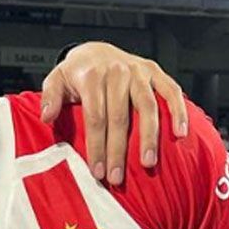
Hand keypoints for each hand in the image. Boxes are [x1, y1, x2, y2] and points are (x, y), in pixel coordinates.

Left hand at [40, 42, 187, 185]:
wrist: (95, 51)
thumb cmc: (77, 73)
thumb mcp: (56, 79)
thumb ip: (50, 96)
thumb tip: (47, 116)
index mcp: (93, 76)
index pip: (95, 117)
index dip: (96, 146)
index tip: (98, 171)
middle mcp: (118, 71)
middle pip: (120, 116)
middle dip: (118, 150)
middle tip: (117, 178)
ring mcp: (139, 71)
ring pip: (147, 106)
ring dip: (149, 137)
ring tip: (148, 163)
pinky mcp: (156, 72)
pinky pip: (172, 91)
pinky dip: (179, 111)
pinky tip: (181, 134)